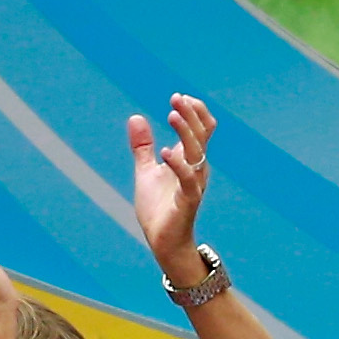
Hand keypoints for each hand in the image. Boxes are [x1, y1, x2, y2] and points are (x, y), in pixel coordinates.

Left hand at [128, 97, 216, 276]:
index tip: (179, 97)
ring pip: (197, 153)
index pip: (202, 130)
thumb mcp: (146, 171)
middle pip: (201, 136)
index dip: (195, 112)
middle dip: (191, 115)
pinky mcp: (188, 202)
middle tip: (176, 98)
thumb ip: (142, 146)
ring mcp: (193, 185)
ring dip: (186, 133)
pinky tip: (165, 152)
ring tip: (172, 115)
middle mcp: (196, 170)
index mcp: (188, 160)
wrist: (163, 241)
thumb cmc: (160, 208)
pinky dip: (178, 165)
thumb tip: (135, 118)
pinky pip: (188, 181)